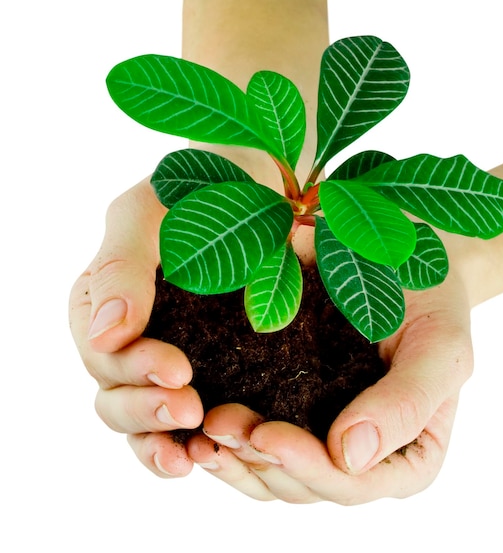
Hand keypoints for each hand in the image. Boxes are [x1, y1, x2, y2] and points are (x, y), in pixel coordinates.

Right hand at [69, 178, 204, 476]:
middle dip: (148, 410)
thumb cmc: (200, 191)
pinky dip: (189, 443)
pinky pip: (182, 421)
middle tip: (191, 409)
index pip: (102, 352)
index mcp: (102, 302)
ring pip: (142, 421)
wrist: (258, 190)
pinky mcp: (207, 372)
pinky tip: (209, 454)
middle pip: (116, 396)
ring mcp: (163, 360)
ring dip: (161, 442)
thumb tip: (106, 334)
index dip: (133, 369)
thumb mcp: (151, 213)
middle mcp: (127, 339)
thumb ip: (122, 267)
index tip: (179, 370)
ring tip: (194, 455)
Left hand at [187, 268, 472, 503]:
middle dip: (260, 459)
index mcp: (408, 455)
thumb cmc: (432, 302)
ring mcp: (324, 436)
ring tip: (203, 424)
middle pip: (304, 483)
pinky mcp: (294, 410)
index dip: (307, 467)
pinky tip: (200, 423)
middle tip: (219, 423)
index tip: (266, 434)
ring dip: (234, 455)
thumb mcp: (440, 346)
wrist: (403, 262)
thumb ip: (407, 402)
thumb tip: (350, 455)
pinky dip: (227, 439)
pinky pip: (255, 442)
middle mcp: (362, 456)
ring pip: (272, 472)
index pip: (352, 482)